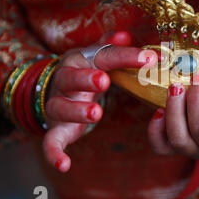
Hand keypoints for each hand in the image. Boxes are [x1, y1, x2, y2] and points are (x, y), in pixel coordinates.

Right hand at [43, 32, 155, 171]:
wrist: (55, 91)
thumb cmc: (85, 73)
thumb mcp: (96, 57)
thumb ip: (110, 47)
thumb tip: (124, 33)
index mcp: (81, 61)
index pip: (103, 56)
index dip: (125, 56)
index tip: (149, 58)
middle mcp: (66, 81)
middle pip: (71, 77)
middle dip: (86, 79)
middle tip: (103, 81)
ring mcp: (58, 105)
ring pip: (61, 107)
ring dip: (76, 110)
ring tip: (95, 113)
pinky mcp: (55, 129)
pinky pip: (50, 142)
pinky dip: (54, 153)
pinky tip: (65, 165)